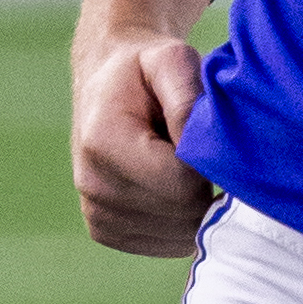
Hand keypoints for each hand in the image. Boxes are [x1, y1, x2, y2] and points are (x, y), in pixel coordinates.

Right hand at [70, 31, 213, 255]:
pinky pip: (166, 244)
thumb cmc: (146, 68)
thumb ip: (188, 99)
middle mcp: (93, 184)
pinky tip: (173, 185)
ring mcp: (96, 213)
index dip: (209, 163)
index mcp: (104, 140)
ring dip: (196, 204)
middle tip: (200, 149)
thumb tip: (201, 151)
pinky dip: (182, 221)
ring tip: (181, 163)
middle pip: (182, 214)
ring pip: (179, 235)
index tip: (209, 137)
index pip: (181, 183)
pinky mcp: (105, 231)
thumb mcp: (172, 59)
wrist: (107, 81)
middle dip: (207, 184)